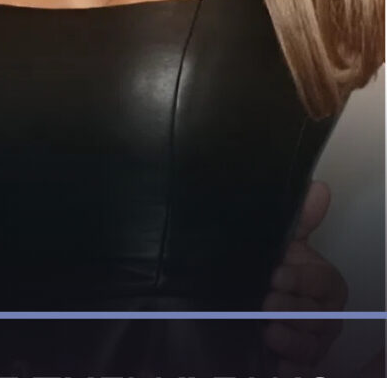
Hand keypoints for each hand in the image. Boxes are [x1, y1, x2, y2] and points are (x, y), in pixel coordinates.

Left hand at [262, 181, 347, 372]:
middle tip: (266, 302)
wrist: (224, 305)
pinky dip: (290, 370)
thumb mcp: (274, 245)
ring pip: (313, 346)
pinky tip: (277, 366)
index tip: (275, 273)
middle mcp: (320, 315)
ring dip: (292, 340)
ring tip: (267, 331)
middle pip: (322, 317)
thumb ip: (297, 221)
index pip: (325, 283)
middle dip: (294, 309)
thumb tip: (319, 188)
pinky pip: (300, 371)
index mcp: (319, 284)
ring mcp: (309, 342)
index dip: (303, 279)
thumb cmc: (261, 272)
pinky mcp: (292, 365)